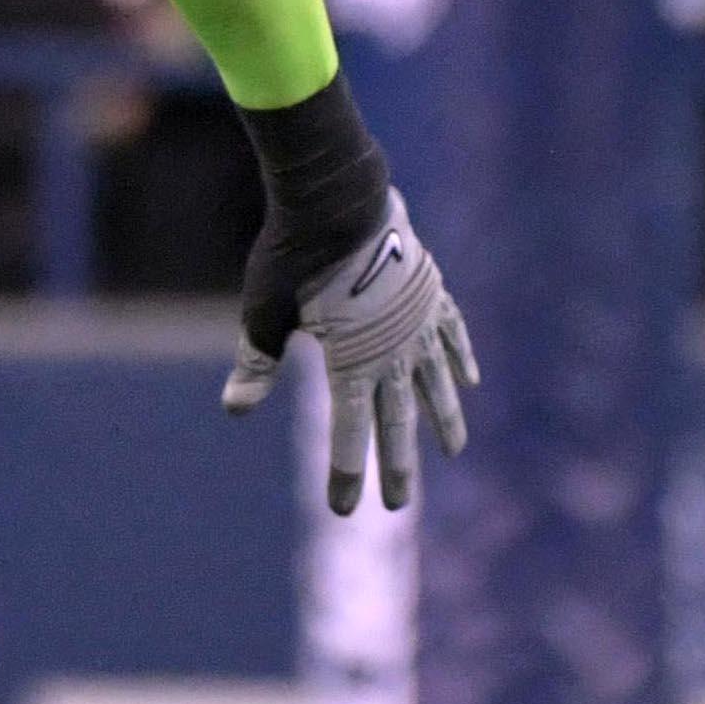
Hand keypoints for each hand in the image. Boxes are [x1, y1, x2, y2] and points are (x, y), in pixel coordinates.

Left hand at [222, 189, 477, 511]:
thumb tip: (235, 411)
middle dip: (397, 467)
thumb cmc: (293, 253)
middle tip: (399, 506)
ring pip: (434, 383)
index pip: (348, 434)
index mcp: (351, 363)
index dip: (346, 475)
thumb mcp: (264, 311)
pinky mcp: (430, 293)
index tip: (345, 510)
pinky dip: (459, 359)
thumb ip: (256, 363)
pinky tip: (469, 380)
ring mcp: (418, 322)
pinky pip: (451, 335)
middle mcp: (392, 352)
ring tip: (453, 451)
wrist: (338, 193)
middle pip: (397, 422)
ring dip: (442, 419)